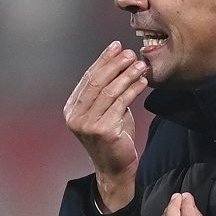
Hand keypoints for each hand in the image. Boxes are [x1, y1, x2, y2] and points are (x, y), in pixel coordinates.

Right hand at [63, 42, 148, 211]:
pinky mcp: (103, 130)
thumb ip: (107, 93)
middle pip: (97, 82)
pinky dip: (133, 90)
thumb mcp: (106, 112)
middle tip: (130, 53)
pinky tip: (143, 82)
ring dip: (126, 75)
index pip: (88, 78)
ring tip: (140, 64)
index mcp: (72, 109)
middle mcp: (75, 116)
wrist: (115, 168)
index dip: (103, 60)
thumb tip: (119, 62)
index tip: (116, 46)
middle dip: (115, 64)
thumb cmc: (114, 139)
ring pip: (109, 91)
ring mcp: (87, 124)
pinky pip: (121, 104)